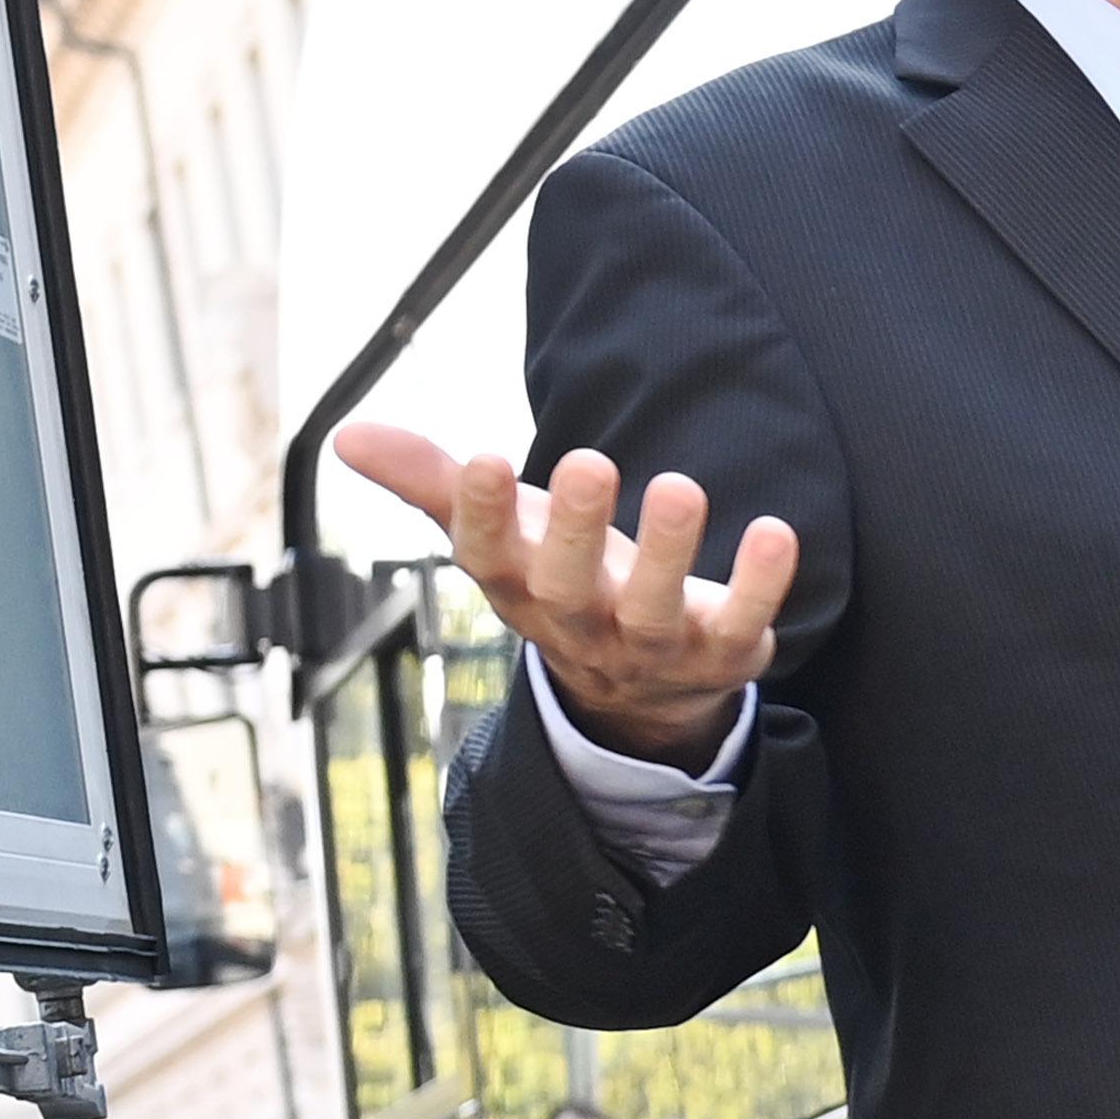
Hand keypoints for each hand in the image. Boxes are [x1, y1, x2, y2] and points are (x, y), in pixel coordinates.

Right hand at [334, 427, 796, 764]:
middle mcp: (580, 621)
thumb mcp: (503, 533)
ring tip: (679, 487)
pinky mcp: (722, 653)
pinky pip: (742, 623)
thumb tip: (344, 434)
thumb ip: (432, 481)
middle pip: (568, 584)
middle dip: (575, 529)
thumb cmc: (563, 578)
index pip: (488, 556)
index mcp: (520, 587)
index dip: (484, 514)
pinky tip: (774, 532)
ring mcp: (651, 645)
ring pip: (653, 608)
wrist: (642, 683)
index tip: (488, 460)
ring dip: (667, 551)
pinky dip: (759, 584)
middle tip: (588, 461)